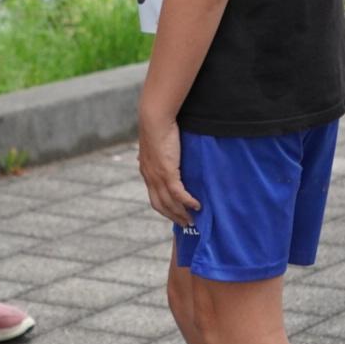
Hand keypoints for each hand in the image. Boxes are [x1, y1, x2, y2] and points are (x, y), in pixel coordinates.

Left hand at [137, 111, 198, 226]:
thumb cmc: (157, 127)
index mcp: (147, 172)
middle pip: (161, 205)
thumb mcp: (155, 143)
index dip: (165, 209)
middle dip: (174, 217)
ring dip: (182, 214)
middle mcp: (150, 177)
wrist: (154, 119)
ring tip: (193, 220)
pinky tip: (197, 206)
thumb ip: (157, 151)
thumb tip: (155, 151)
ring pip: (170, 203)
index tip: (175, 215)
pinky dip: (188, 202)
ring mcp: (158, 177)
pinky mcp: (167, 172)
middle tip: (187, 224)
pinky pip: (179, 194)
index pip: (154, 197)